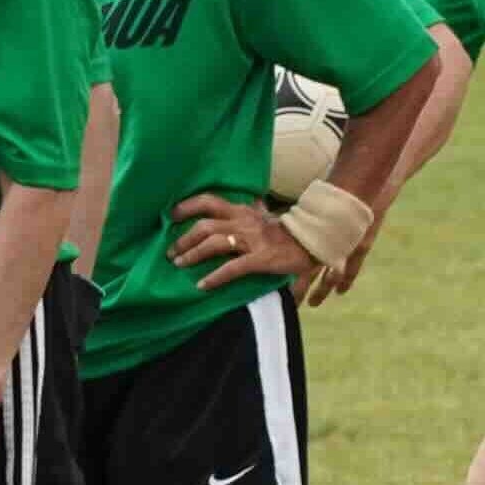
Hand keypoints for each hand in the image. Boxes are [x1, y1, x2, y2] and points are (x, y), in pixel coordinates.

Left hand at [165, 191, 324, 296]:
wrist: (315, 241)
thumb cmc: (286, 231)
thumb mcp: (265, 215)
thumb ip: (253, 208)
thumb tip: (249, 199)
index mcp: (242, 211)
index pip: (209, 201)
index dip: (187, 206)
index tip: (170, 216)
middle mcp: (243, 222)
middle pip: (204, 226)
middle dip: (183, 239)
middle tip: (171, 253)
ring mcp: (252, 240)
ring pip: (214, 243)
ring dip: (193, 255)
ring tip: (180, 265)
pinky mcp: (261, 259)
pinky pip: (233, 268)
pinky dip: (215, 277)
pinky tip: (202, 285)